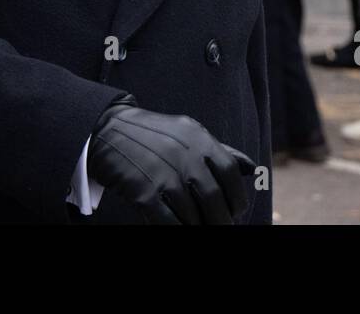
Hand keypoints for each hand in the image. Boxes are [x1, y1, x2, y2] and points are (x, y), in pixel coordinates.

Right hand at [87, 101, 255, 223]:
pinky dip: (178, 231)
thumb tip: (252, 169)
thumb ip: (220, 150)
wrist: (107, 130)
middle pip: (214, 200)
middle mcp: (183, 156)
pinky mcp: (143, 192)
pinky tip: (179, 229)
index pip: (229, 173)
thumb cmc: (154, 135)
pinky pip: (168, 222)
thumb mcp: (189, 132)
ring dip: (198, 228)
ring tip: (198, 228)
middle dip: (221, 221)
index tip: (235, 211)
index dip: (237, 197)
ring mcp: (163, 174)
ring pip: (192, 216)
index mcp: (198, 139)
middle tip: (219, 227)